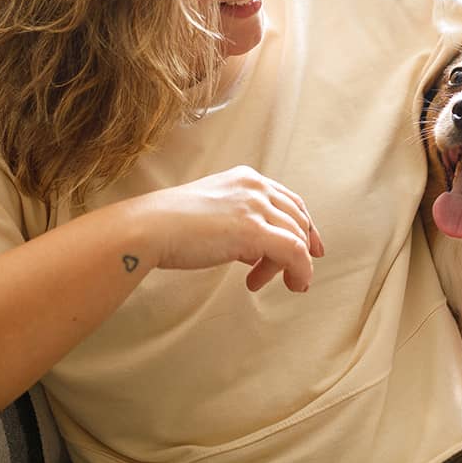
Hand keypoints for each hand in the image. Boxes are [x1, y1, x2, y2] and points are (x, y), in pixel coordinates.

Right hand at [142, 165, 324, 291]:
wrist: (150, 228)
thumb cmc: (170, 224)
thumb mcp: (213, 214)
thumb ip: (239, 225)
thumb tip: (256, 252)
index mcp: (246, 178)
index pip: (290, 201)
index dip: (305, 227)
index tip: (311, 250)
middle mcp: (255, 187)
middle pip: (297, 220)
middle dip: (298, 250)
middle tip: (288, 277)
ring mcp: (255, 206)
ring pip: (297, 238)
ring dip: (288, 267)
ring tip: (261, 283)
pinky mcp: (254, 230)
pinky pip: (295, 252)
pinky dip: (299, 271)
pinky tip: (290, 284)